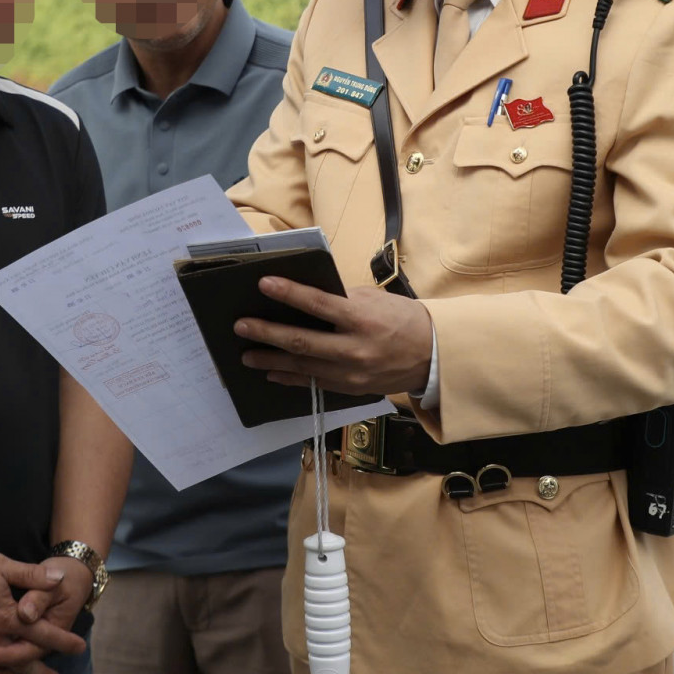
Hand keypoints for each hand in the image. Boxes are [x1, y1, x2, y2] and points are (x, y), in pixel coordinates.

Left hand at [235, 278, 433, 395]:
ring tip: (247, 355)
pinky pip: (314, 383)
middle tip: (241, 326)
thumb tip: (304, 298)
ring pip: (302, 367)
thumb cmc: (402, 320)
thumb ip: (341, 300)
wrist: (431, 356)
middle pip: (302, 342)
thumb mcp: (374, 300)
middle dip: (267, 333)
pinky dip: (290, 378)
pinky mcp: (350, 389)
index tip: (264, 284)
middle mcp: (354, 349)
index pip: (319, 304)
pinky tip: (272, 373)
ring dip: (271, 361)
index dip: (290, 293)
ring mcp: (351, 373)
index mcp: (362, 319)